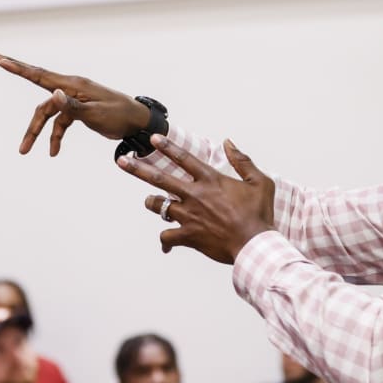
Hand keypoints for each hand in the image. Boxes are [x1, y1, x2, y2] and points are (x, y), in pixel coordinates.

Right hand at [0, 53, 151, 155]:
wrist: (137, 123)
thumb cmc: (119, 115)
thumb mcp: (96, 113)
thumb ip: (72, 105)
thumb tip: (53, 93)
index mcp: (73, 85)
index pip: (39, 75)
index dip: (17, 67)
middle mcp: (70, 89)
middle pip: (39, 99)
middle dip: (23, 110)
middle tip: (0, 81)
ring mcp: (73, 100)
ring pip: (47, 115)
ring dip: (37, 132)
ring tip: (25, 151)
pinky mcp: (77, 111)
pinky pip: (60, 123)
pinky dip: (56, 136)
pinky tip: (54, 152)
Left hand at [121, 136, 274, 263]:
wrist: (254, 244)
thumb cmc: (259, 214)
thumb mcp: (260, 182)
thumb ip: (242, 161)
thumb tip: (229, 142)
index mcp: (211, 180)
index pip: (184, 158)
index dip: (167, 147)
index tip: (153, 138)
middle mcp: (195, 195)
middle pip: (159, 178)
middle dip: (137, 168)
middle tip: (122, 161)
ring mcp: (188, 215)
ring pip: (158, 206)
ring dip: (153, 204)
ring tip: (152, 203)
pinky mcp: (187, 235)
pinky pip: (166, 237)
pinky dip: (165, 240)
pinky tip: (166, 244)